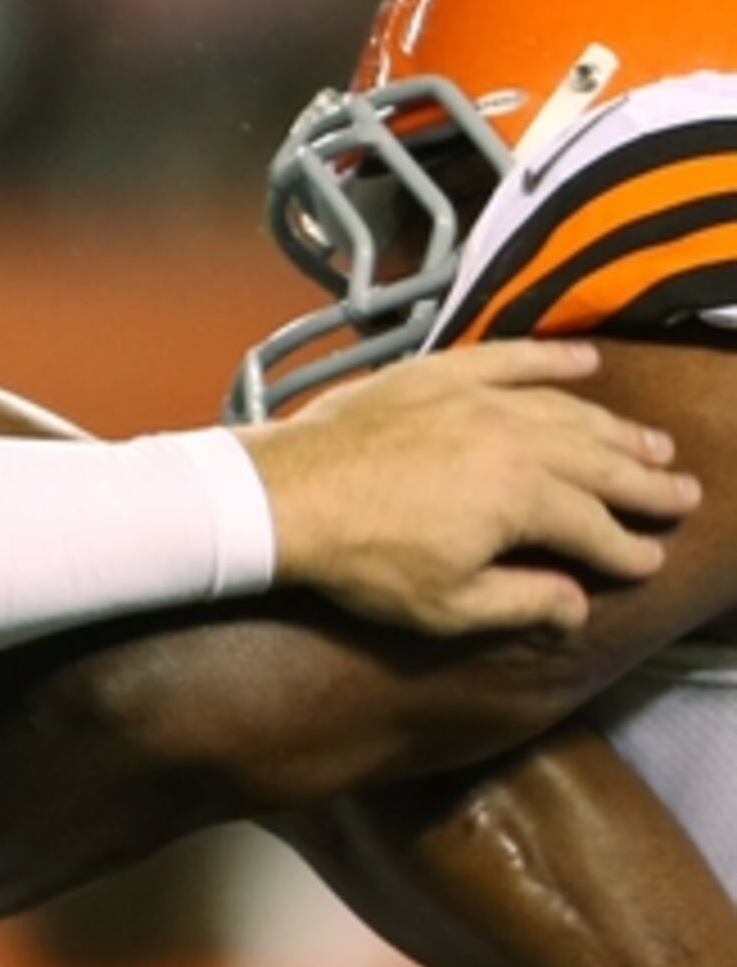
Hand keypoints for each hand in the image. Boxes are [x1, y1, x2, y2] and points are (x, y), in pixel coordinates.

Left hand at [242, 340, 696, 635]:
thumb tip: (578, 608)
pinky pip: (511, 358)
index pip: (596, 528)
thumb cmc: (361, 560)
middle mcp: (517, 439)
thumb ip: (522, 603)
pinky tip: (585, 363)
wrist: (284, 497)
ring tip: (653, 444)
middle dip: (647, 484)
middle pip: (601, 463)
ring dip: (616, 429)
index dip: (627, 549)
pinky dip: (552, 359)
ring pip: (569, 411)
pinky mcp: (441, 375)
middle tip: (684, 495)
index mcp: (524, 500)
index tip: (650, 560)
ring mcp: (480, 400)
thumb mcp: (445, 605)